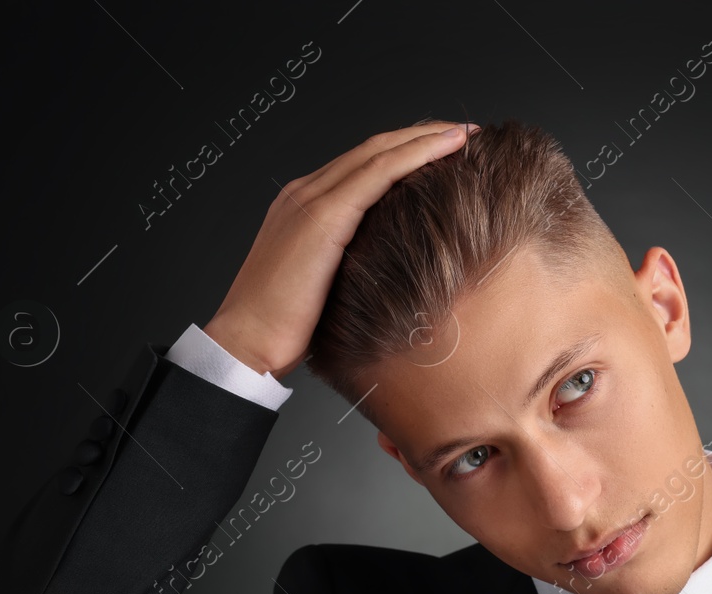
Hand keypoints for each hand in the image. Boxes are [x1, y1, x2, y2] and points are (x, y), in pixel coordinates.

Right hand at [202, 120, 479, 379]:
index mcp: (304, 207)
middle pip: (373, 149)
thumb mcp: (324, 287)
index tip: (445, 151)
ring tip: (464, 134)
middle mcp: (305, 193)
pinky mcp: (323, 217)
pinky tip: (446, 150)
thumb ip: (350, 266)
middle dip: (422, 136)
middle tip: (465, 133)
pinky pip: (378, 174)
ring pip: (378, 153)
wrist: (246, 342)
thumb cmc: (282, 329)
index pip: (362, 165)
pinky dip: (415, 155)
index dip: (405, 152)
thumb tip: (390, 274)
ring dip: (425, 138)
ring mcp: (312, 200)